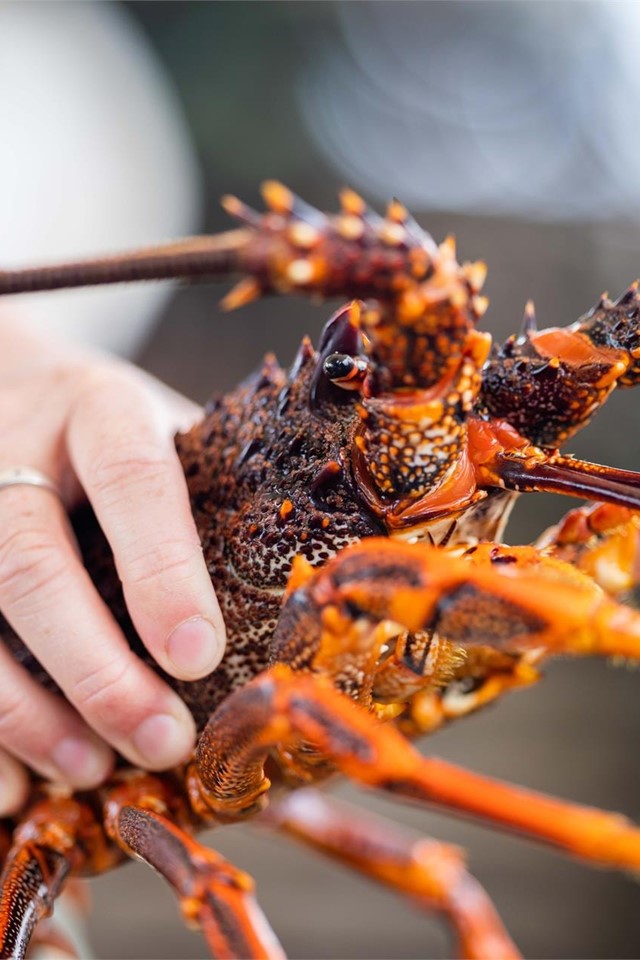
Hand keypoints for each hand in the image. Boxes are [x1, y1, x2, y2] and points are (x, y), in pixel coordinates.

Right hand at [0, 316, 225, 812]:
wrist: (5, 384)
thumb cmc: (113, 429)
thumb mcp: (166, 430)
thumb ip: (212, 496)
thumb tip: (303, 601)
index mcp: (101, 411)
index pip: (131, 479)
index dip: (161, 569)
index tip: (199, 657)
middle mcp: (17, 450)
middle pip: (30, 560)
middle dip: (94, 666)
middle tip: (160, 740)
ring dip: (25, 710)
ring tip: (92, 769)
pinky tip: (15, 785)